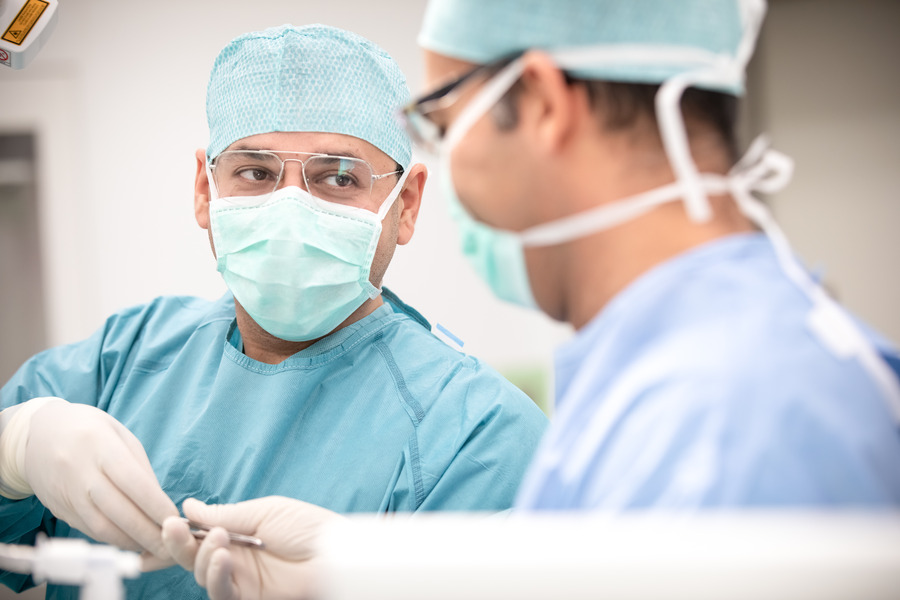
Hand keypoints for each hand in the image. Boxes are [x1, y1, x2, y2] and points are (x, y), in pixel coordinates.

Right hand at [22, 398, 177, 562]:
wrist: (38, 434)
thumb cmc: (89, 430)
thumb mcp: (119, 434)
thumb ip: (139, 467)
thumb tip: (159, 503)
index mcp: (100, 445)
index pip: (132, 482)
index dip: (155, 505)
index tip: (174, 520)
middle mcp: (80, 472)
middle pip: (117, 511)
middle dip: (147, 533)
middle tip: (170, 546)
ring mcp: (67, 493)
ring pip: (101, 527)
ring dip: (131, 542)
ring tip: (154, 548)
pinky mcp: (59, 509)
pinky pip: (89, 530)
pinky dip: (113, 540)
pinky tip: (131, 542)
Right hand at [163, 497, 344, 599]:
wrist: (334, 553)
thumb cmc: (306, 528)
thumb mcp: (264, 512)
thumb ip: (225, 514)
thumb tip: (188, 506)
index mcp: (237, 534)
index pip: (199, 534)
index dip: (182, 530)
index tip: (171, 518)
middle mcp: (234, 558)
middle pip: (194, 556)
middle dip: (180, 543)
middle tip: (175, 527)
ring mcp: (240, 579)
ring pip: (203, 574)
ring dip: (201, 555)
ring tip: (217, 537)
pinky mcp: (248, 597)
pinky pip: (221, 593)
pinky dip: (215, 576)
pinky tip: (222, 557)